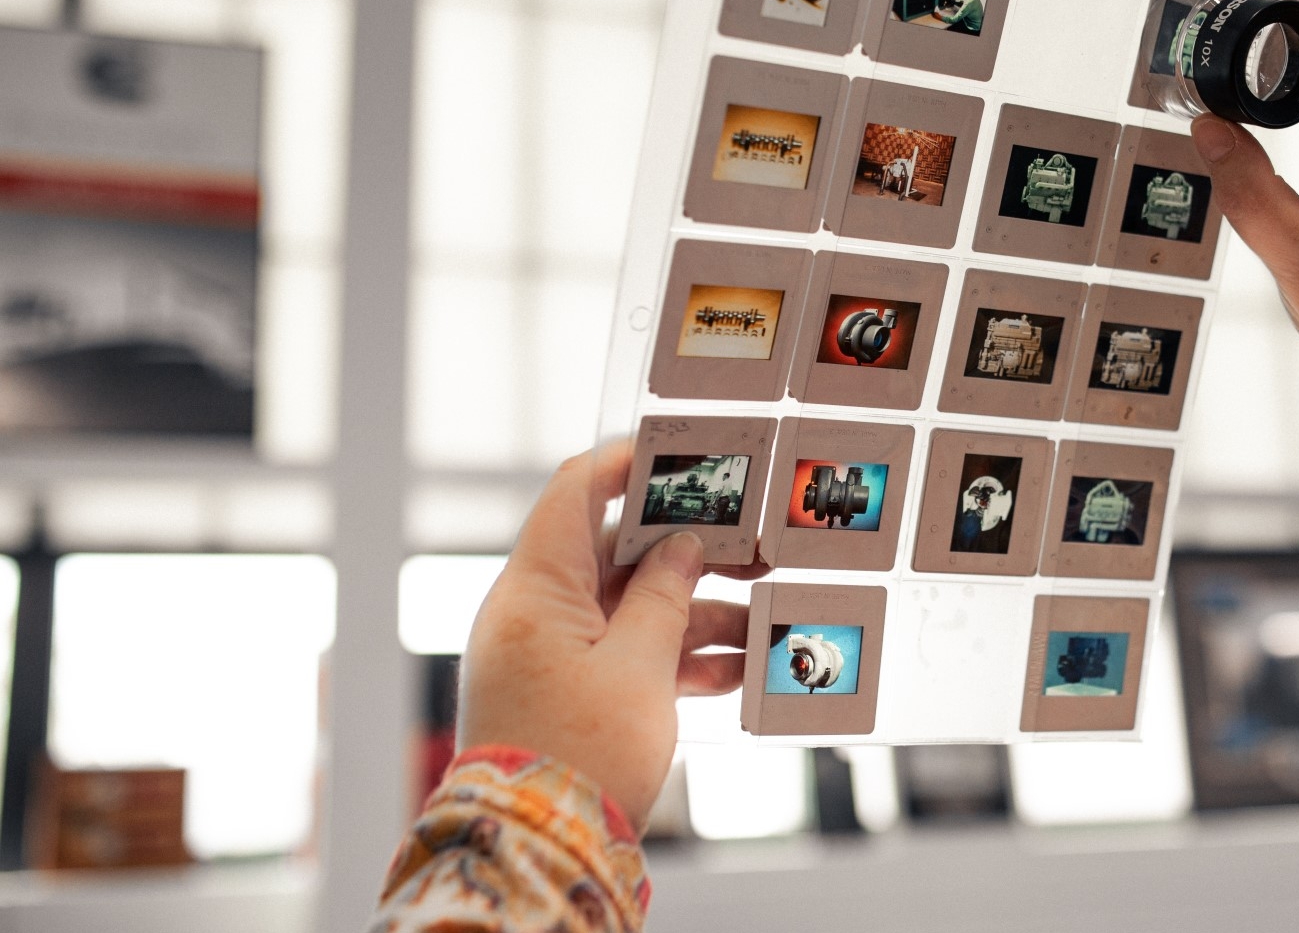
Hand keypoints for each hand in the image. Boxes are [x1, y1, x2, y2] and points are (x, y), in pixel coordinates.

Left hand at [457, 446, 757, 824]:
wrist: (542, 848)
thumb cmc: (577, 756)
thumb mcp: (639, 667)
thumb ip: (665, 596)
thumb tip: (683, 547)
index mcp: (535, 589)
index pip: (574, 493)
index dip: (629, 464)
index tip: (687, 453)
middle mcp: (536, 613)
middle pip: (617, 555)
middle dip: (690, 551)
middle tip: (754, 545)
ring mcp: (553, 655)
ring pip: (633, 609)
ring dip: (697, 612)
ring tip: (761, 620)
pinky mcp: (571, 694)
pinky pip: (629, 656)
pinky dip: (678, 658)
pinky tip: (735, 670)